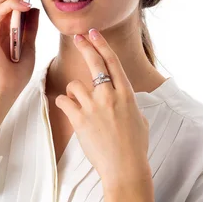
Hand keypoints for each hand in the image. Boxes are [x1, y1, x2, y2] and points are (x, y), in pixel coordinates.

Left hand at [55, 28, 150, 183]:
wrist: (125, 168)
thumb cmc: (134, 146)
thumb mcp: (139, 118)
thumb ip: (127, 103)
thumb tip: (120, 97)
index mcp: (126, 94)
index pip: (113, 61)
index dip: (102, 44)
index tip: (94, 33)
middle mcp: (110, 96)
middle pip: (94, 62)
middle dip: (85, 46)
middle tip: (78, 37)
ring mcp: (94, 107)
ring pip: (74, 85)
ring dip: (74, 92)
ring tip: (80, 105)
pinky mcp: (79, 119)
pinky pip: (63, 101)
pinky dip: (64, 104)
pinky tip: (69, 110)